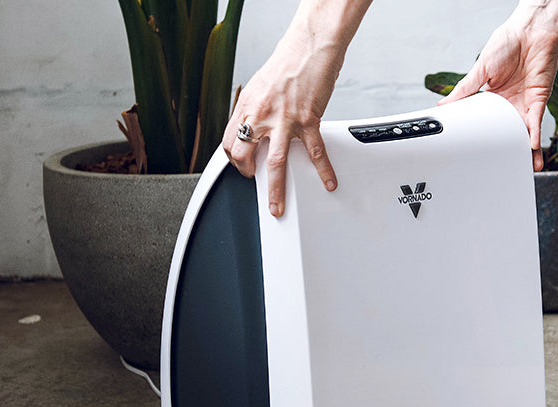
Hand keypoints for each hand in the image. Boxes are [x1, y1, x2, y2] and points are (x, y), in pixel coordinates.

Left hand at [222, 0, 371, 216]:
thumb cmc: (288, 63)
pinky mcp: (307, 120)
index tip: (241, 167)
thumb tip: (253, 127)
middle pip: (245, 156)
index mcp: (247, 106)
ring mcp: (283, 120)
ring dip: (275, 190)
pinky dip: (323, 170)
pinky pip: (314, 152)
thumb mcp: (259, 86)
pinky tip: (328, 181)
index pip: (229, 141)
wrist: (309, 47)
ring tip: (278, 207)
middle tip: (257, 187)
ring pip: (274, 164)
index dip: (233, 159)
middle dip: (247, 177)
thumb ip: (254, 110)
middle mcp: (261, 115)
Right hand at [440, 0, 557, 171]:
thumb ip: (465, 89)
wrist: (531, 30)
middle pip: (508, 132)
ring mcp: (526, 102)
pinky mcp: (540, 99)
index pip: (487, 121)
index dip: (484, 136)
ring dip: (526, 149)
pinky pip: (537, 122)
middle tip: (502, 167)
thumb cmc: (508, 41)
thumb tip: (443, 105)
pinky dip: (534, 135)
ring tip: (525, 167)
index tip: (476, 152)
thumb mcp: (480, 69)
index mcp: (494, 96)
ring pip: (525, 132)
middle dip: (507, 150)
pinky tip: (530, 146)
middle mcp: (511, 102)